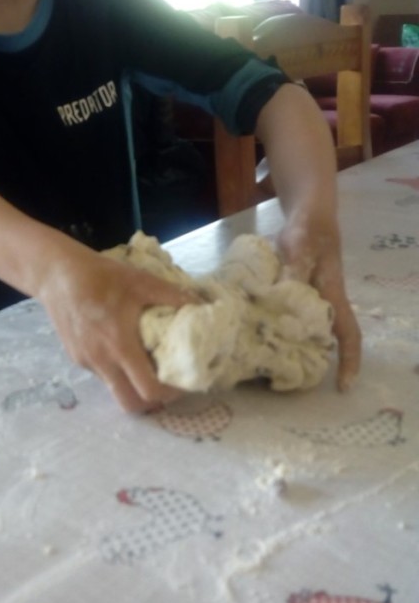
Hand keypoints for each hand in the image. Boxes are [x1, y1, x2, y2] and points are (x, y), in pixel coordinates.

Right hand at [36, 247, 195, 411]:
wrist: (55, 274)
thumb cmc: (101, 276)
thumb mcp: (141, 281)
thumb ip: (172, 295)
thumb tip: (202, 305)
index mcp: (120, 345)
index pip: (147, 390)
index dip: (169, 394)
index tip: (182, 383)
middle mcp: (101, 361)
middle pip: (129, 404)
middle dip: (151, 403)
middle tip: (165, 386)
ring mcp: (85, 362)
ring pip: (114, 389)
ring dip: (132, 386)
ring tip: (144, 366)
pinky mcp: (75, 358)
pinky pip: (101, 374)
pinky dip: (115, 370)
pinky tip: (119, 349)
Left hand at [277, 213, 360, 390]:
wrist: (308, 216)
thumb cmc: (308, 231)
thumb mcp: (300, 246)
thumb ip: (294, 268)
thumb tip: (284, 294)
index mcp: (332, 295)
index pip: (348, 333)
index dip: (349, 360)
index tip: (343, 386)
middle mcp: (322, 302)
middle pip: (324, 339)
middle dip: (312, 361)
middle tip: (288, 381)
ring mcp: (307, 298)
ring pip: (303, 330)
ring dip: (290, 346)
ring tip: (266, 365)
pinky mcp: (292, 292)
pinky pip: (286, 316)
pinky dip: (274, 326)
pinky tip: (253, 334)